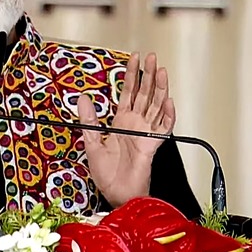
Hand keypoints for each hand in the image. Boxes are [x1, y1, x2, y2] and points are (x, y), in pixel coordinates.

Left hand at [80, 52, 175, 206]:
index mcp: (121, 121)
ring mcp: (146, 133)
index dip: (132, 75)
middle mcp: (135, 124)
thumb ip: (88, 120)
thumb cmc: (107, 173)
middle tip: (152, 57)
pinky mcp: (152, 145)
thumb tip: (83, 99)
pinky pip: (164, 127)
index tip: (134, 59)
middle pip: (145, 94)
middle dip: (149, 75)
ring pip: (156, 105)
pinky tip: (168, 102)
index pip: (129, 92)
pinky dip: (168, 115)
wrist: (117, 193)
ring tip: (161, 71)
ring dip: (160, 88)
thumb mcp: (91, 143)